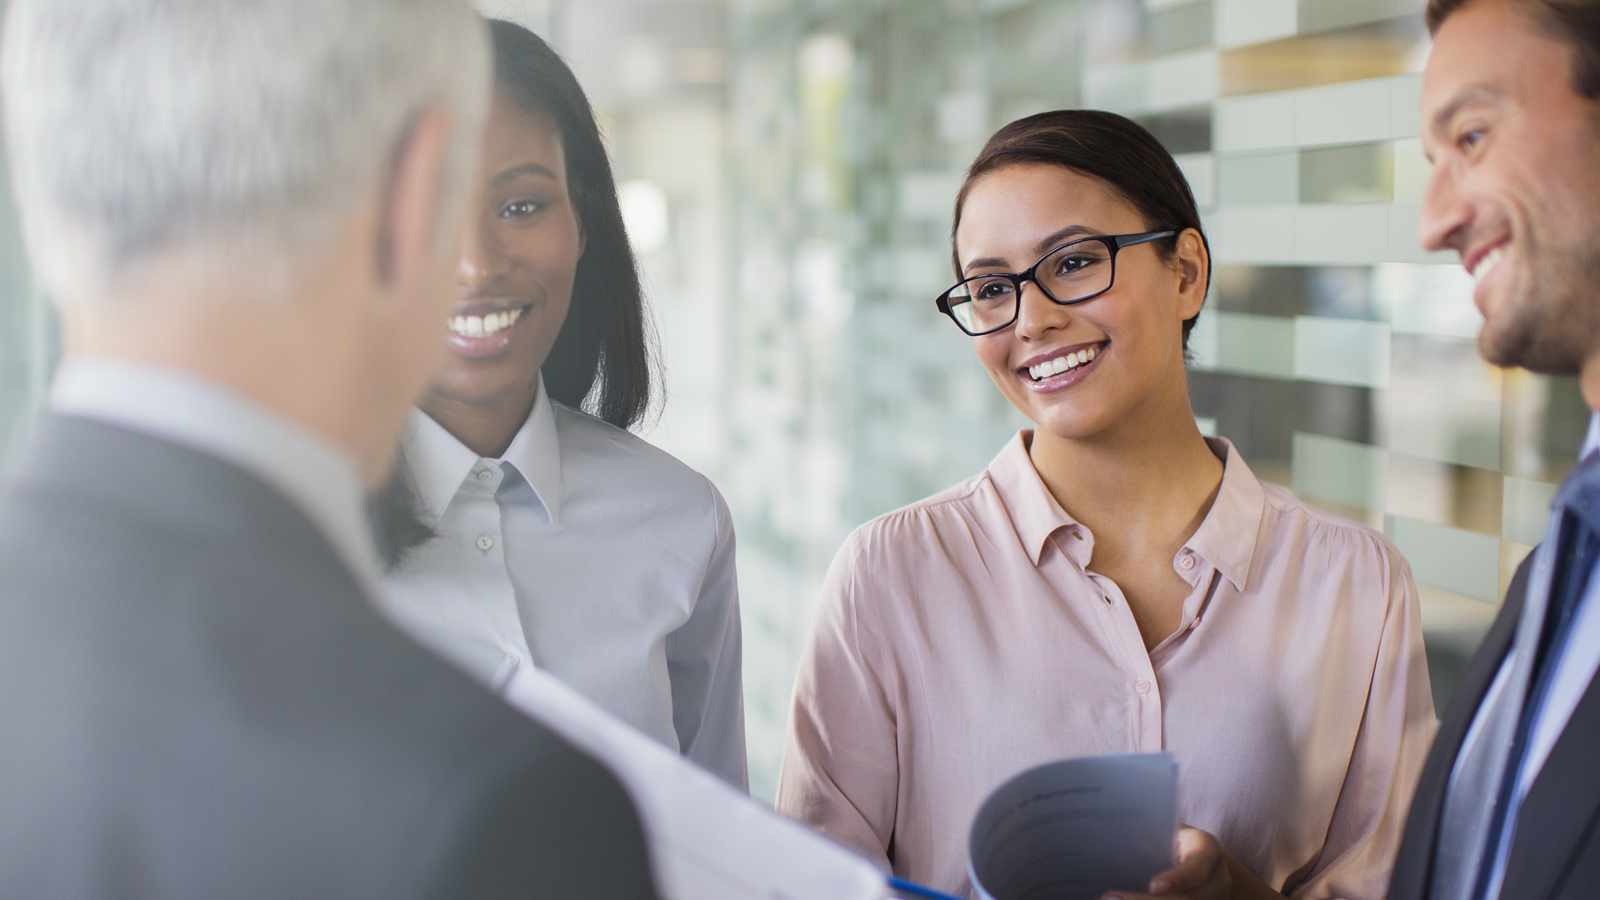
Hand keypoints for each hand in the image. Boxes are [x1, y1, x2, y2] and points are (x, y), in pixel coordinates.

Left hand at [1103, 825, 1279, 899]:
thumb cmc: (1178, 839)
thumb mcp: (1172, 830)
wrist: (1205, 861)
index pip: (1197, 869)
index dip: (1176, 879)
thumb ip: (1152, 835)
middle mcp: (1215, 882)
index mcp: (1208, 852)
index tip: (1153, 885)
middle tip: (1110, 897)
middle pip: (1187, 899)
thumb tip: (1114, 836)